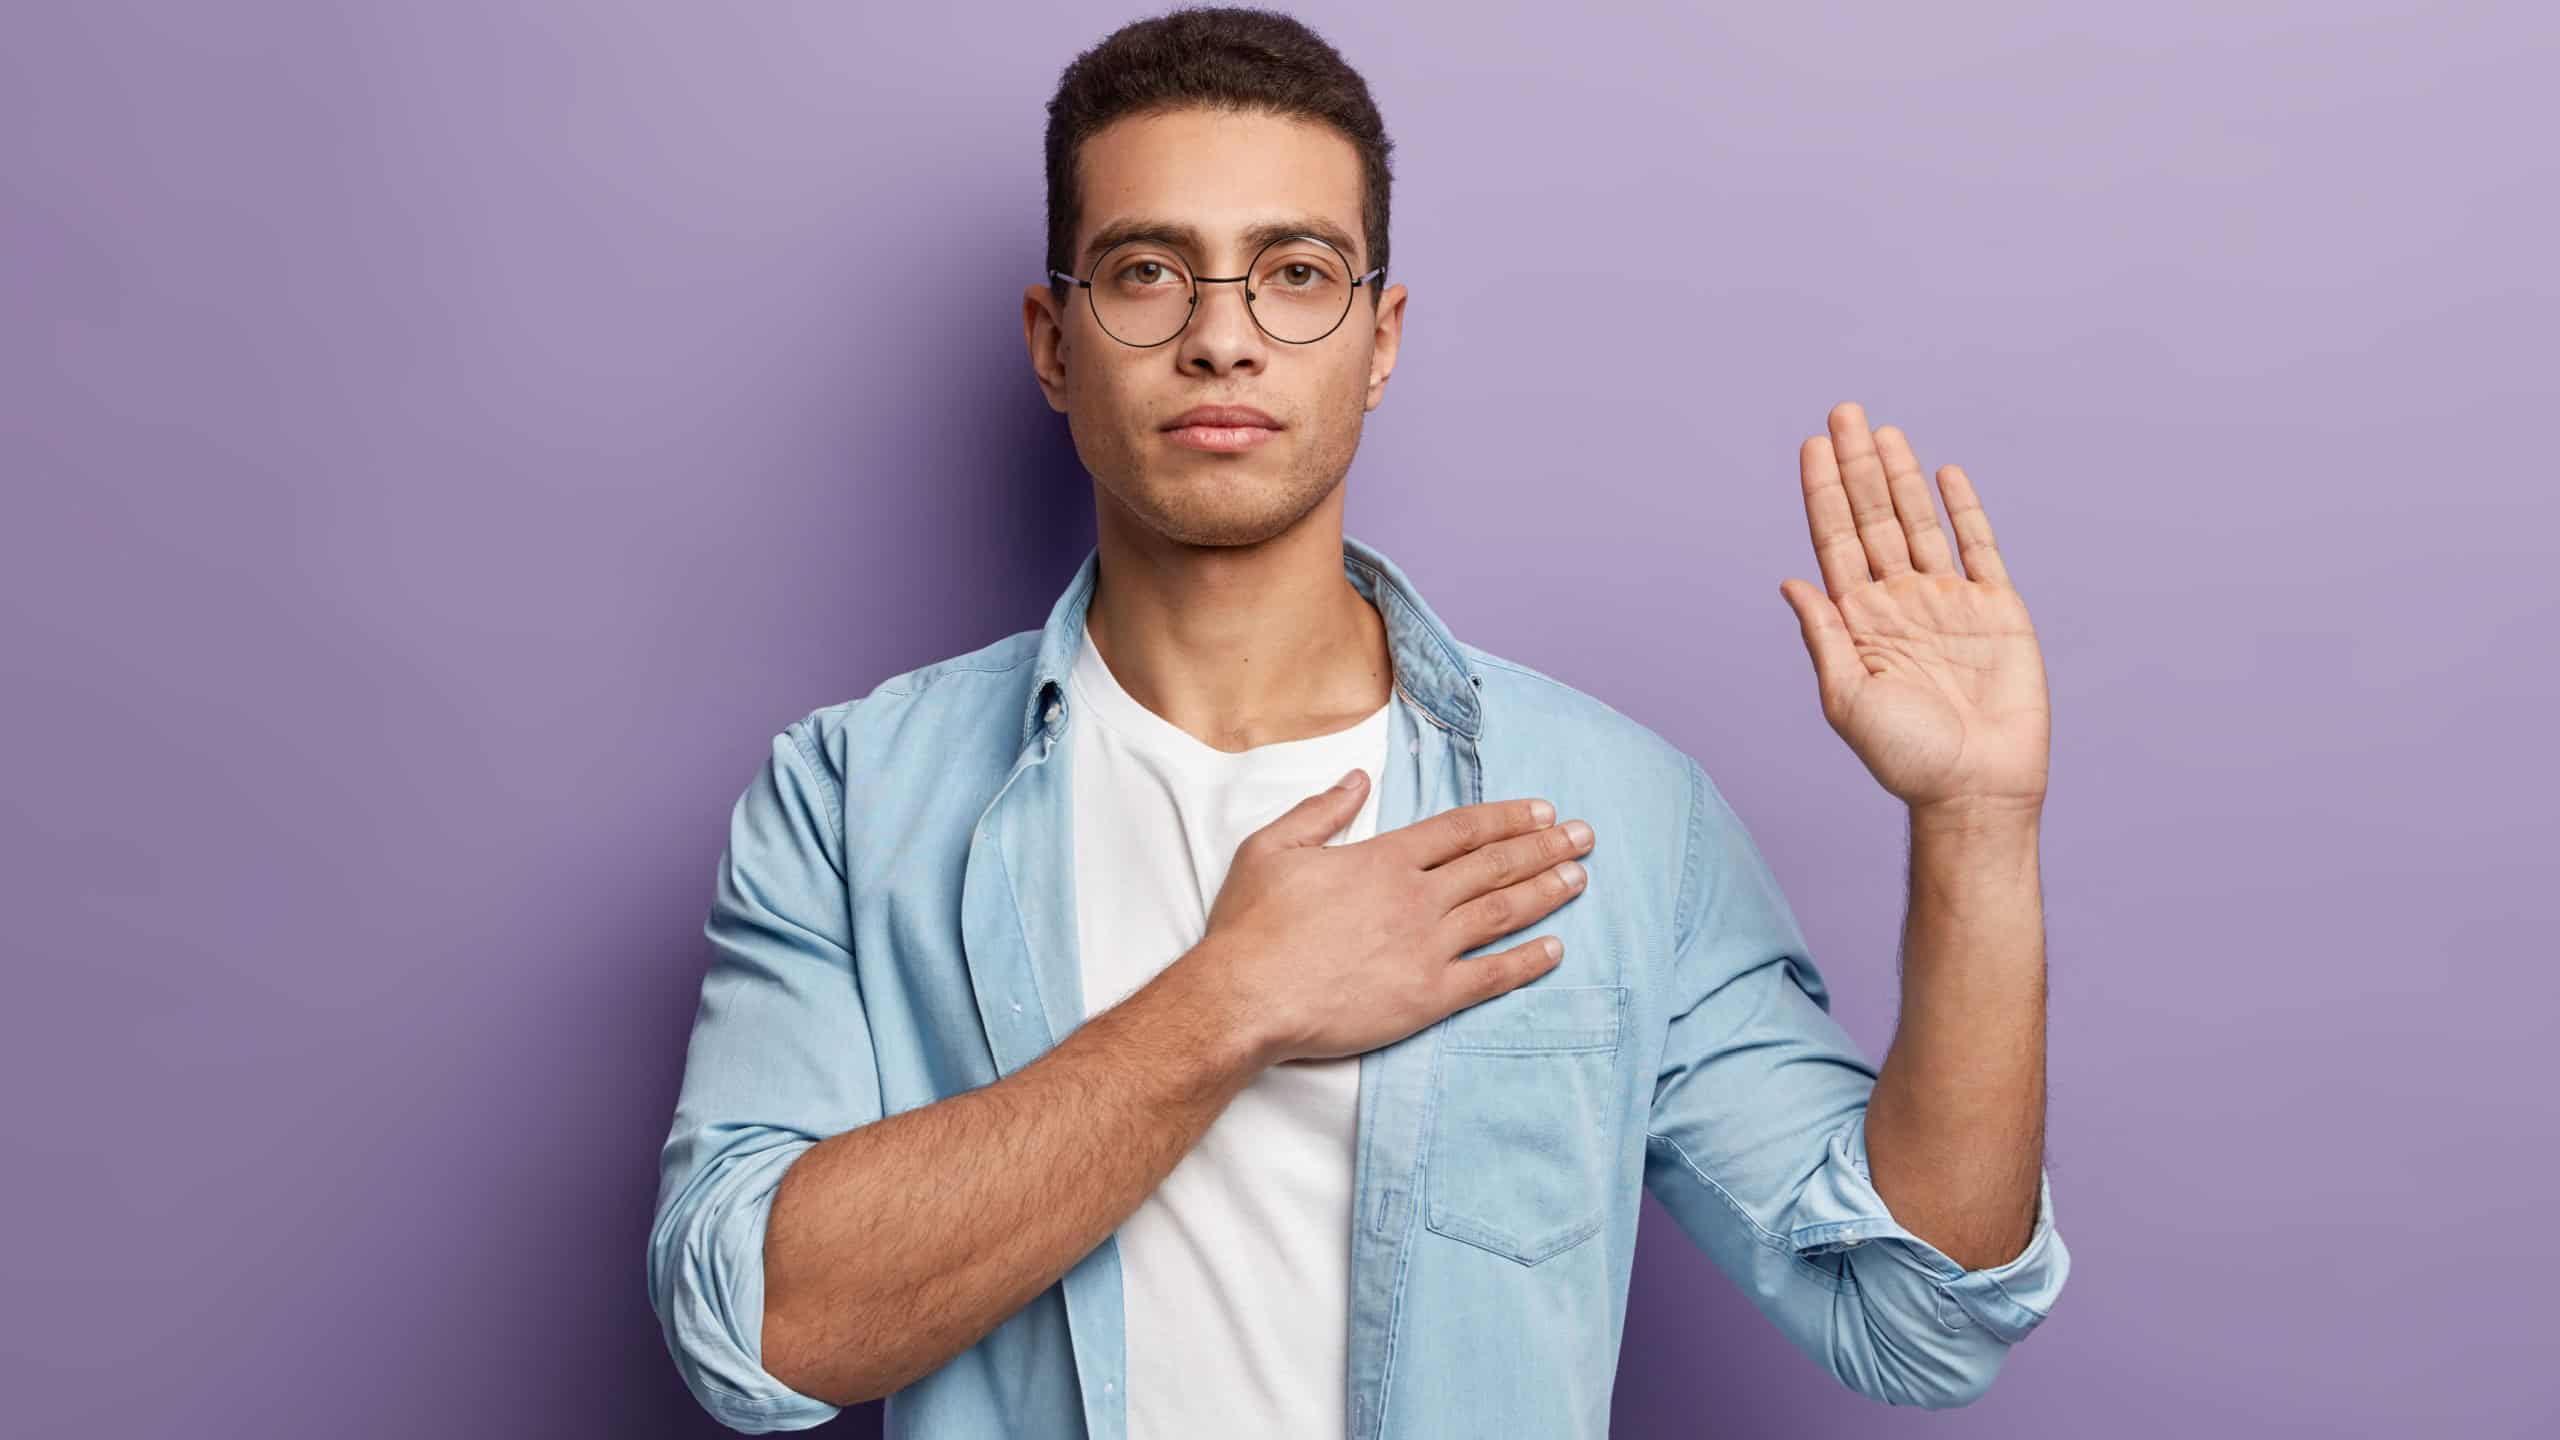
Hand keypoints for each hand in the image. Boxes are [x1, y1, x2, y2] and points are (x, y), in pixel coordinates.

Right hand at [1181, 771, 1597, 1065]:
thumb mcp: (1272, 848)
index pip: (1460, 830)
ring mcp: (1426, 948)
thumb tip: (1358, 778)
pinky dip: (1527, 961)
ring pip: (1502, 912)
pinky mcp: (1427, 996)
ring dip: (1546, 891)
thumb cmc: (1251, 926)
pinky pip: (1491, 975)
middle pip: (1493, 865)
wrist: (1246, 998)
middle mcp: (1415, 898)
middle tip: (1583, 837)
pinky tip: (1555, 948)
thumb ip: (1321, 810)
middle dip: (1544, 847)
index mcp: (1383, 859)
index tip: (1541, 812)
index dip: (1506, 818)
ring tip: (1579, 878)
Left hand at [1777, 401, 2049, 821]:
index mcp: (1860, 621)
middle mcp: (1901, 602)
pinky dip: (1964, 511)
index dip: (1824, 494)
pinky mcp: (1999, 611)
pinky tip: (1946, 474)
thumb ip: (1823, 636)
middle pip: (1874, 519)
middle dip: (1858, 466)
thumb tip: (1789, 580)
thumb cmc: (1906, 758)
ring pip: (1920, 523)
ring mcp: (1950, 602)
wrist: (1976, 790)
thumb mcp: (1847, 699)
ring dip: (1901, 477)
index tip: (1811, 447)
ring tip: (1883, 431)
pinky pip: (1980, 548)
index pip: (1835, 541)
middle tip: (1843, 412)